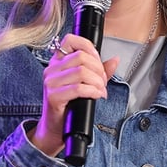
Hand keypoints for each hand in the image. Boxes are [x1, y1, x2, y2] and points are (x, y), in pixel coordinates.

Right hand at [29, 34, 118, 155]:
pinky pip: (78, 88)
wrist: (55, 127)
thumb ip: (99, 71)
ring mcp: (51, 82)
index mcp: (57, 61)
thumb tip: (115, 60)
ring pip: (81, 72)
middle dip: (98, 69)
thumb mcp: (85, 83)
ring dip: (97, 82)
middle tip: (103, 82)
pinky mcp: (53, 96)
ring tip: (101, 90)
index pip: (71, 39)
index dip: (89, 47)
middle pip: (81, 57)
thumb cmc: (69, 104)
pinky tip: (97, 95)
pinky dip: (93, 91)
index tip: (98, 61)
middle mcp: (51, 69)